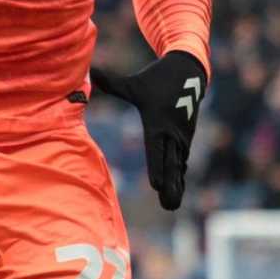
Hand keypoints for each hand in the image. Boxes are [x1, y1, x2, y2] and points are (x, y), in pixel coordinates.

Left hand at [91, 52, 207, 210]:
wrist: (189, 72)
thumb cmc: (155, 78)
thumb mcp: (132, 83)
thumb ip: (111, 82)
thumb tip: (90, 72)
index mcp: (158, 122)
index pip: (156, 150)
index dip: (156, 168)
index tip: (156, 186)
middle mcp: (172, 133)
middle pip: (171, 164)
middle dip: (170, 186)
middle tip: (169, 206)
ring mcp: (181, 136)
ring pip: (178, 165)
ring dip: (177, 185)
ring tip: (172, 205)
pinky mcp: (186, 137)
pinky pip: (182, 159)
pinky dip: (180, 176)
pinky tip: (178, 191)